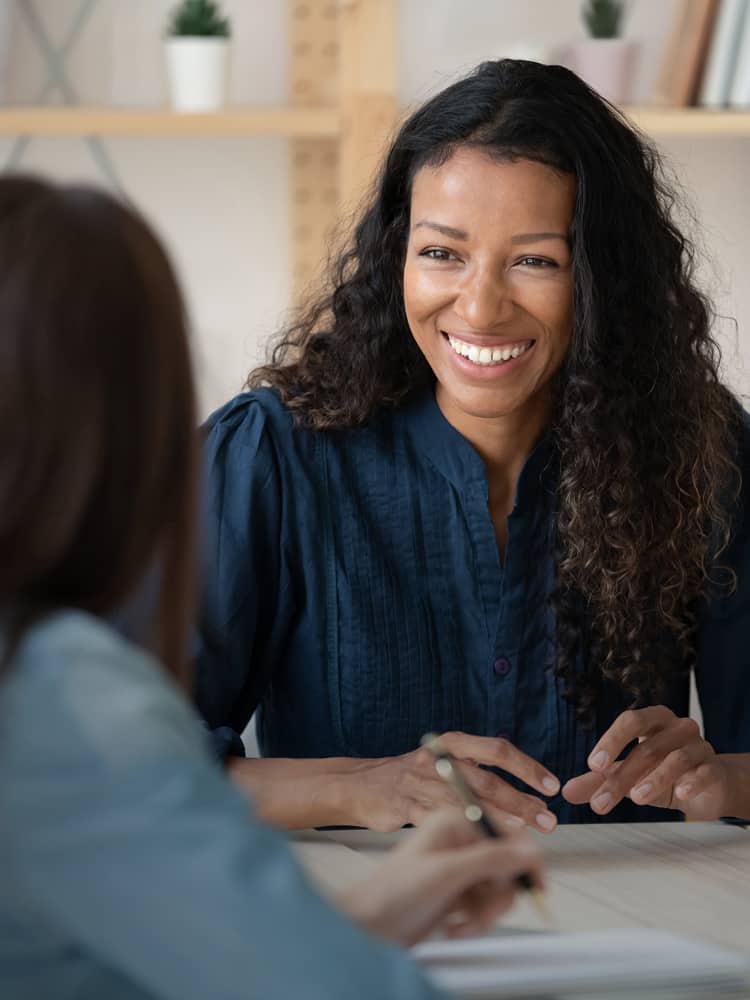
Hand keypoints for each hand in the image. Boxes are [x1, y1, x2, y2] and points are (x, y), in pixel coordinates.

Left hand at [337, 807, 543, 945]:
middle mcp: (459, 842)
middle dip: (497, 896)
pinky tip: (454, 927)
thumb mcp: (446, 873)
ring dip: (484, 913)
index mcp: (455, 822)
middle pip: (506, 866)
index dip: (523, 858)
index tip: (534, 882)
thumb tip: (528, 850)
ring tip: (462, 924)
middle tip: (484, 912)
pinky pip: (485, 907)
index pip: (505, 832)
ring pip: (498, 891)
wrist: (367, 928)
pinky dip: (474, 922)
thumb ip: (490, 860)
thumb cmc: (391, 893)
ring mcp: (458, 869)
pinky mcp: (457, 894)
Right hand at [348, 732, 559, 833]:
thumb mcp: (445, 762)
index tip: (550, 785)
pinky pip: (442, 823)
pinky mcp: (407, 808)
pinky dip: (465, 835)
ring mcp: (422, 784)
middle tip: (547, 818)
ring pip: (468, 804)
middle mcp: (439, 760)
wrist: (364, 785)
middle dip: (521, 801)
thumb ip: (480, 775)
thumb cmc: (414, 776)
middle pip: (487, 780)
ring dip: (500, 821)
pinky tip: (483, 846)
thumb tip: (527, 799)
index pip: (497, 750)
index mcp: (452, 743)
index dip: (526, 767)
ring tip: (525, 835)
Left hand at [562, 706, 730, 819]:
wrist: (706, 787)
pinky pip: (704, 770)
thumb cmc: (660, 773)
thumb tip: (566, 792)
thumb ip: (598, 781)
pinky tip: (680, 794)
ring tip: (636, 799)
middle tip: (601, 800)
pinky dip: (691, 780)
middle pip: (648, 745)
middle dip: (623, 773)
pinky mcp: (715, 767)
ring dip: (654, 779)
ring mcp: (699, 745)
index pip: (630, 720)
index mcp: (653, 720)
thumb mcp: (627, 776)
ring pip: (676, 757)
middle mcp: (677, 727)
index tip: (593, 765)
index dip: (611, 741)